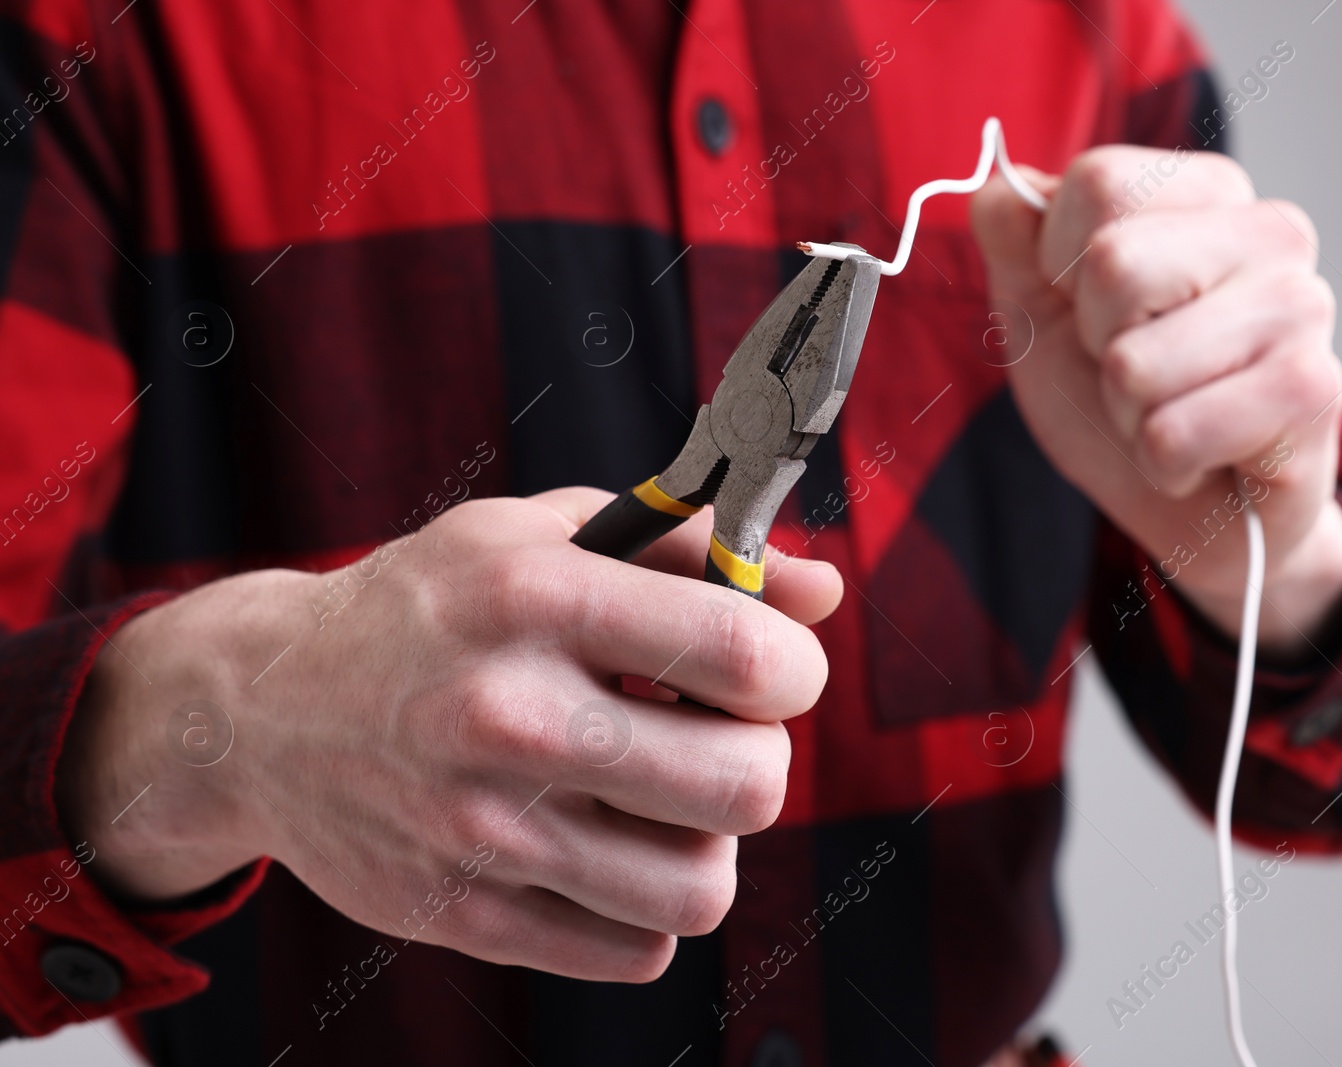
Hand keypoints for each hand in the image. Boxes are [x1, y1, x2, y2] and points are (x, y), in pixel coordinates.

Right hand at [57, 488, 840, 980]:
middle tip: (715, 735)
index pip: (744, 655)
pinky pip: (637, 950)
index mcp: (536, 595)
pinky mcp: (464, 915)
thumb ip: (695, 549)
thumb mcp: (547, 534)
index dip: (794, 668)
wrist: (261, 711)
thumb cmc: (435, 607)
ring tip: (664, 798)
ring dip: (709, 842)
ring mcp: (481, 829)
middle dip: (761, 758)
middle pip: (748, 786)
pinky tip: (609, 848)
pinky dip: (648, 906)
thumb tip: (828, 588)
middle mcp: (507, 713)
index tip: (771, 669)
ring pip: (701, 887)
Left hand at [970, 147, 1341, 653]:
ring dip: (1129, 414)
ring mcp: (1302, 308)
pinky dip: (1164, 464)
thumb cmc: (1128, 401)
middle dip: (1097, 344)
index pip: (1096, 183)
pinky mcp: (1311, 393)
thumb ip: (1015, 245)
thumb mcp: (1045, 314)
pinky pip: (1172, 434)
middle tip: (1138, 372)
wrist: (1200, 513)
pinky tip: (1203, 458)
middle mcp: (1273, 232)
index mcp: (1210, 192)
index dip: (1059, 263)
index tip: (1094, 309)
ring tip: (1172, 415)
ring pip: (1134, 362)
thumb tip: (995, 189)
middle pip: (1112, 263)